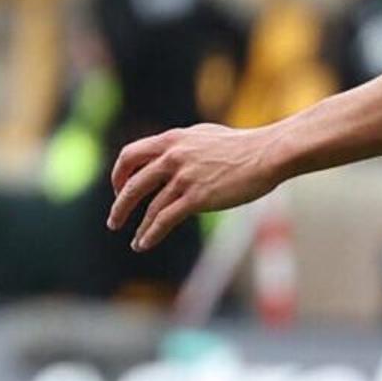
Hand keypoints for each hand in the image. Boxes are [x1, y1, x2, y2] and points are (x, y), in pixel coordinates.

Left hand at [104, 122, 287, 251]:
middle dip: (120, 205)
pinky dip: (151, 234)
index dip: (119, 174)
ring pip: (149, 207)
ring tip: (135, 241)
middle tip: (114, 221)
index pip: (130, 155)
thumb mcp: (203, 136)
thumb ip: (181, 146)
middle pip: (132, 183)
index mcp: (171, 140)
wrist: (267, 153)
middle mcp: (172, 156)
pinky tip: (144, 244)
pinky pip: (165, 220)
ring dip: (139, 227)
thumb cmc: (242, 146)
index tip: (119, 189)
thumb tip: (168, 156)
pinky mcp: (197, 197)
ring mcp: (184, 177)